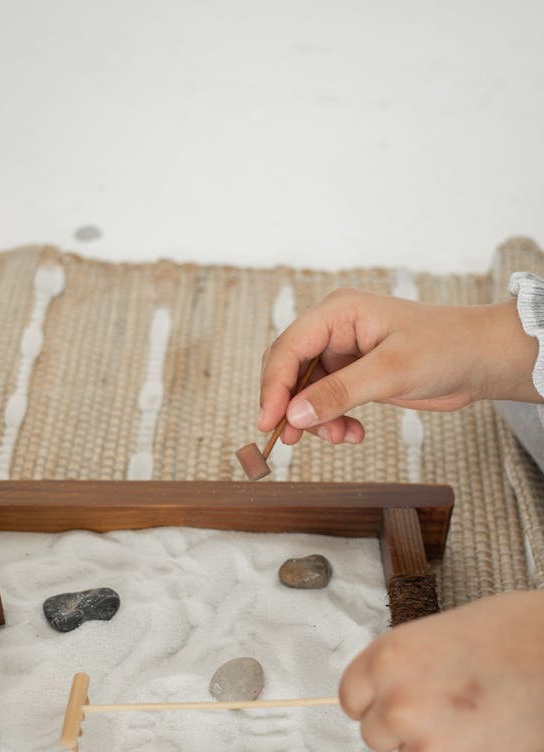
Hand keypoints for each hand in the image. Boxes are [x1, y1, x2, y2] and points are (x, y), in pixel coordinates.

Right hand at [258, 289, 539, 445]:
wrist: (480, 360)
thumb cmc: (445, 347)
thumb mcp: (391, 372)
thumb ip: (339, 393)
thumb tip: (295, 415)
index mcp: (338, 312)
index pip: (288, 348)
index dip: (273, 386)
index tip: (270, 422)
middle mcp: (334, 330)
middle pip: (288, 370)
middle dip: (289, 406)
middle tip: (293, 439)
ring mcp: (342, 354)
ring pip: (303, 392)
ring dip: (315, 420)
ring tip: (340, 438)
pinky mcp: (352, 375)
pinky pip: (324, 402)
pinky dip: (332, 422)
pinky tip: (353, 433)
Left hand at [339, 590, 543, 751]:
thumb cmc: (513, 634)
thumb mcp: (436, 634)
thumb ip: (402, 668)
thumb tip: (384, 693)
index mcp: (386, 661)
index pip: (351, 699)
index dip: (375, 701)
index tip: (392, 702)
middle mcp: (397, 706)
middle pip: (375, 736)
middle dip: (405, 728)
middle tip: (448, 708)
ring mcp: (428, 748)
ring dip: (438, 749)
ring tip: (480, 718)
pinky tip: (495, 739)